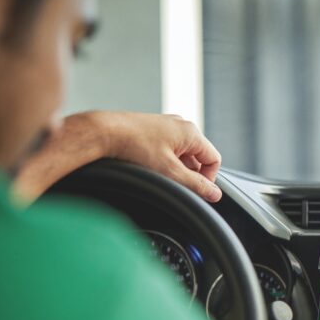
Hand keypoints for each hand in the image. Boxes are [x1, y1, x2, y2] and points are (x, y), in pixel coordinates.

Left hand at [84, 111, 222, 202]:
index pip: (214, 159)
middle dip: (189, 174)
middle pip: (198, 157)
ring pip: (182, 154)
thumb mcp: (170, 172)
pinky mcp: (152, 129)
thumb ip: (195, 184)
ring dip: (175, 168)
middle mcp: (181, 126)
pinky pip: (168, 149)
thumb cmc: (135, 147)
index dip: (208, 179)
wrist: (103, 132)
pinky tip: (148, 166)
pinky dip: (163, 161)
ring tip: (157, 175)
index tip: (195, 190)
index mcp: (191, 132)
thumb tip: (215, 194)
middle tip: (173, 184)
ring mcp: (166, 126)